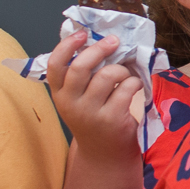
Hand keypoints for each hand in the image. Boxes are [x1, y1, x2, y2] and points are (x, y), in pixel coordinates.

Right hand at [47, 31, 142, 160]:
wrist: (103, 155)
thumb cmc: (93, 118)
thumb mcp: (78, 99)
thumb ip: (82, 76)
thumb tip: (100, 41)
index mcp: (59, 94)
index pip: (55, 65)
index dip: (67, 45)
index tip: (83, 33)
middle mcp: (70, 103)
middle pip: (81, 67)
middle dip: (100, 49)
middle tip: (114, 42)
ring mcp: (91, 113)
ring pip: (107, 75)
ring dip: (122, 69)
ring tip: (126, 74)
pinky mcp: (112, 119)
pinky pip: (126, 89)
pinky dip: (134, 82)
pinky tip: (134, 87)